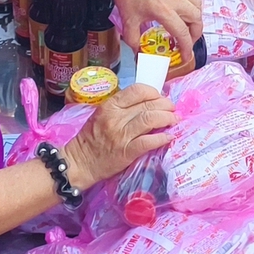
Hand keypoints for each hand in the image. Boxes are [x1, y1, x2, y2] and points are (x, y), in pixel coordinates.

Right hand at [61, 83, 177, 185]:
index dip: (154, 92)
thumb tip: (147, 103)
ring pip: (150, 120)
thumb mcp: (102, 115)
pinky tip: (169, 137)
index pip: (137, 90)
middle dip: (165, 105)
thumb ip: (121, 108)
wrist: (79, 162)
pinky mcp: (126, 152)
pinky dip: (162, 138)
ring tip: (174, 120)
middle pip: (148, 104)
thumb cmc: (91, 138)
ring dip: (167, 118)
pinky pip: (148, 142)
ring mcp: (121, 135)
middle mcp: (116, 117)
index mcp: (110, 105)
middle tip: (172, 108)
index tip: (160, 97)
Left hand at [102, 0, 203, 66]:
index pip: (183, 33)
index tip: (186, 57)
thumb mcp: (128, 20)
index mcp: (164, 10)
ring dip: (196, 20)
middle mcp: (175, 0)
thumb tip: (138, 53)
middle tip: (187, 43)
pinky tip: (185, 13)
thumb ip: (134, 40)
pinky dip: (194, 8)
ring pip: (198, 7)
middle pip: (197, 20)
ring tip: (188, 28)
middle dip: (195, 35)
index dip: (187, 48)